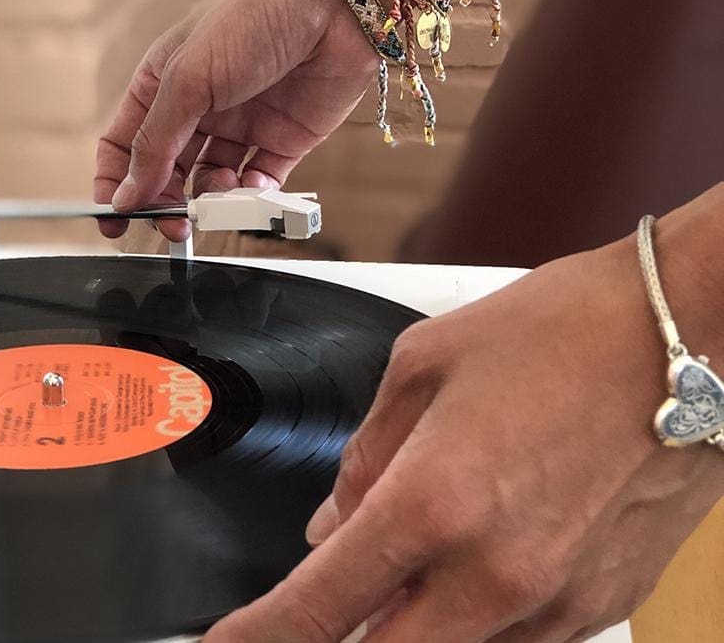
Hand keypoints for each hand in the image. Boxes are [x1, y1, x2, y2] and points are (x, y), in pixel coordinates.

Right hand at [94, 0, 376, 240]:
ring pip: (211, 181)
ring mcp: (242, 123)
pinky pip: (258, 181)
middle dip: (164, 201)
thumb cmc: (256, 16)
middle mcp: (200, 104)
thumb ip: (155, 142)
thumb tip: (125, 195)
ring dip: (209, 198)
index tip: (112, 221)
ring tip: (217, 197)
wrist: (336, 6)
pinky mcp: (283, 139)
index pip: (125, 142)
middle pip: (166, 169)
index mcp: (164, 80)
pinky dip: (252, 195)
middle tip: (173, 226)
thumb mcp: (189, 78)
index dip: (114, 182)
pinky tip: (253, 186)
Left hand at [204, 212, 723, 641]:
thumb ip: (366, 453)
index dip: (260, 636)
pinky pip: (515, 635)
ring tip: (421, 542)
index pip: (320, 606)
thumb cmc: (561, 330)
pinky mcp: (601, 603)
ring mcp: (556, 600)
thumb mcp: (427, 362)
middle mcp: (494, 572)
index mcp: (435, 501)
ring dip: (414, 617)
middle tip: (334, 589)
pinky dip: (476, 609)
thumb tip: (333, 521)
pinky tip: (481, 546)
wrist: (685, 335)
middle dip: (343, 630)